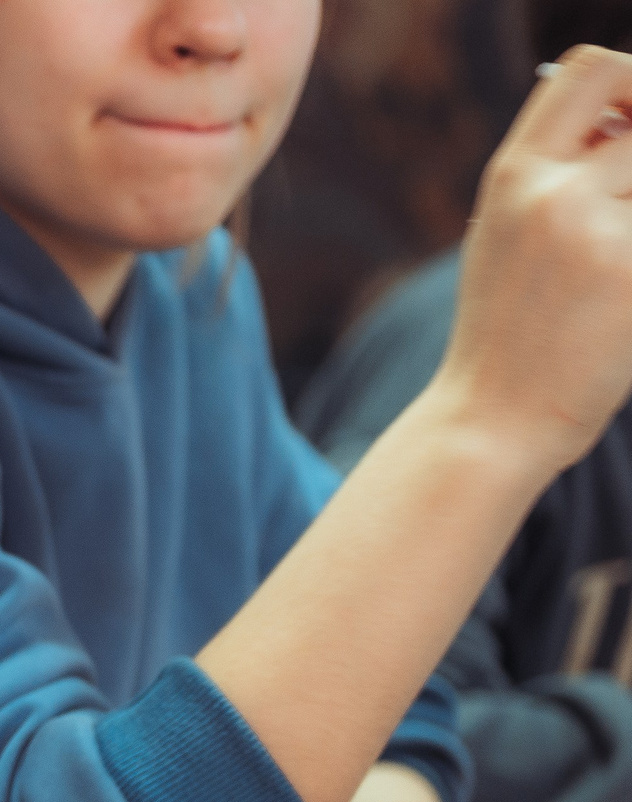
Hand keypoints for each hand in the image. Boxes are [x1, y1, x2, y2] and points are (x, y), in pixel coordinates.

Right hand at [436, 45, 631, 475]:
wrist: (490, 422)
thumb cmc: (507, 332)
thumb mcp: (505, 234)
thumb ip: (562, 174)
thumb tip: (629, 125)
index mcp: (513, 175)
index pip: (590, 71)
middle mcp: (553, 194)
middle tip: (626, 207)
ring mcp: (599, 236)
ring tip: (614, 268)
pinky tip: (621, 302)